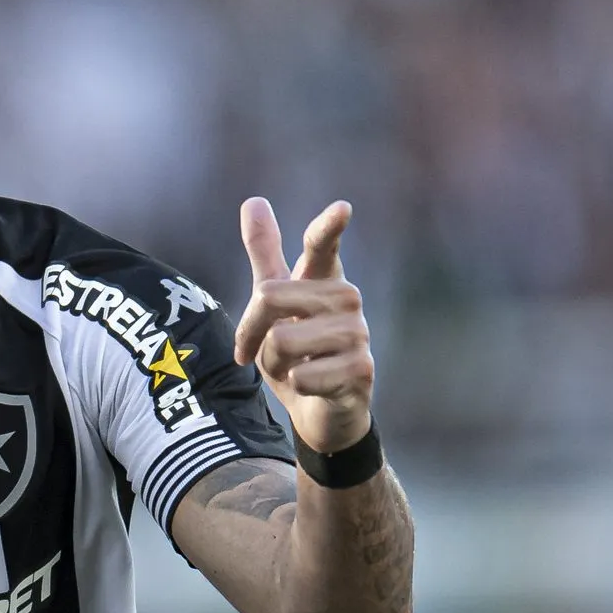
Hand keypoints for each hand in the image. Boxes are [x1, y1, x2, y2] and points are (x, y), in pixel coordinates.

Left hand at [233, 198, 373, 453]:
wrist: (320, 412)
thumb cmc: (295, 353)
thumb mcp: (274, 304)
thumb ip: (265, 253)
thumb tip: (254, 200)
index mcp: (324, 280)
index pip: (322, 247)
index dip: (328, 228)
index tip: (341, 209)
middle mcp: (346, 300)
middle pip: (268, 296)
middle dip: (251, 331)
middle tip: (262, 351)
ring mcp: (358, 334)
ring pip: (281, 339)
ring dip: (274, 363)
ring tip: (294, 369)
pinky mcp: (361, 369)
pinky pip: (302, 373)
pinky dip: (295, 385)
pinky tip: (312, 386)